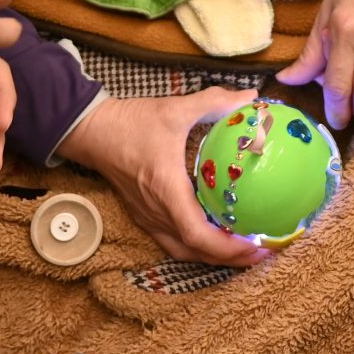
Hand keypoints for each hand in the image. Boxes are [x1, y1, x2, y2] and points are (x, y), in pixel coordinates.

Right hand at [56, 88, 268, 266]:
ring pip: (183, 250)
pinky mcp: (143, 215)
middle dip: (230, 259)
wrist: (91, 131)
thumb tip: (250, 95)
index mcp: (166, 190)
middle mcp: (156, 211)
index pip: (196, 234)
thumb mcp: (175, 107)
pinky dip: (197, 246)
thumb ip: (215, 100)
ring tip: (243, 249)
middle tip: (262, 251)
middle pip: (195, 252)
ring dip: (213, 256)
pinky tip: (215, 234)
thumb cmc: (131, 122)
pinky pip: (173, 241)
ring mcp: (147, 217)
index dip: (227, 247)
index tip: (255, 245)